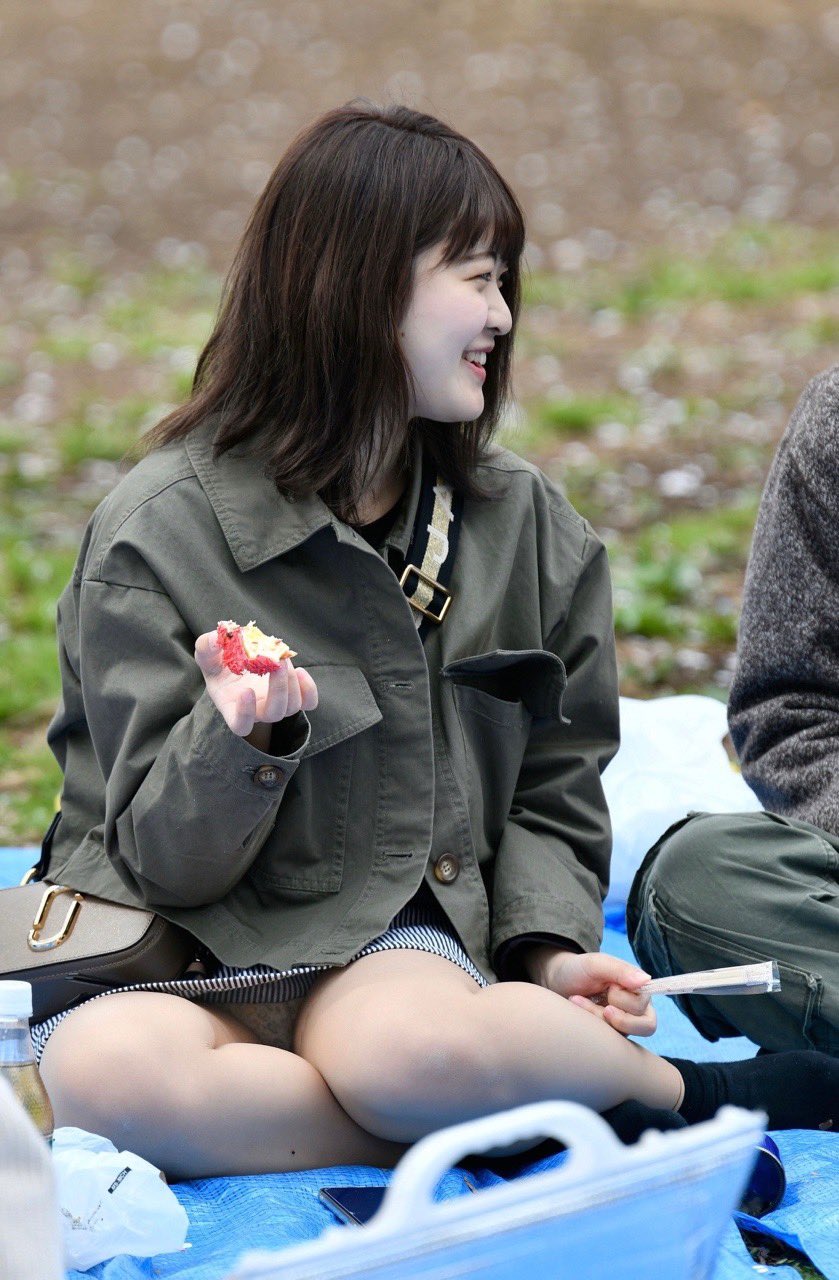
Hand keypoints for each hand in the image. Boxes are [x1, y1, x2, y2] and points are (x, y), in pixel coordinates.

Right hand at [194, 630, 317, 737]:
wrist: (239, 662)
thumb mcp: (207, 653)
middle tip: (277, 663)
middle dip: (279, 689)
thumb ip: (206, 646)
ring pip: (292, 707)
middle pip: (274, 714)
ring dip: (292, 683)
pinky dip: (309, 689)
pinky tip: (300, 670)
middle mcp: (257, 711)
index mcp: (232, 707)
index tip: (247, 691)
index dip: (245, 714)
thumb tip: (216, 640)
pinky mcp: (293, 696)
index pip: (241, 726)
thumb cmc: (219, 663)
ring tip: (283, 659)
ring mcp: (277, 705)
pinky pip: (309, 702)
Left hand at [528, 946, 656, 1037]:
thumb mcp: (596, 964)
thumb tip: (645, 980)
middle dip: (609, 1013)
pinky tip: (576, 1009)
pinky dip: (590, 1025)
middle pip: (640, 1026)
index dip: (625, 1002)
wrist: (557, 981)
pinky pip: (606, 1042)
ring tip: (578, 1001)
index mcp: (638, 990)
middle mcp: (635, 1009)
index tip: (609, 990)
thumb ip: (620, 970)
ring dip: (596, 1018)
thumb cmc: (579, 969)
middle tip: (592, 999)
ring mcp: (622, 1024)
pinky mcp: (608, 1035)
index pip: (644, 1008)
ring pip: (621, 1035)